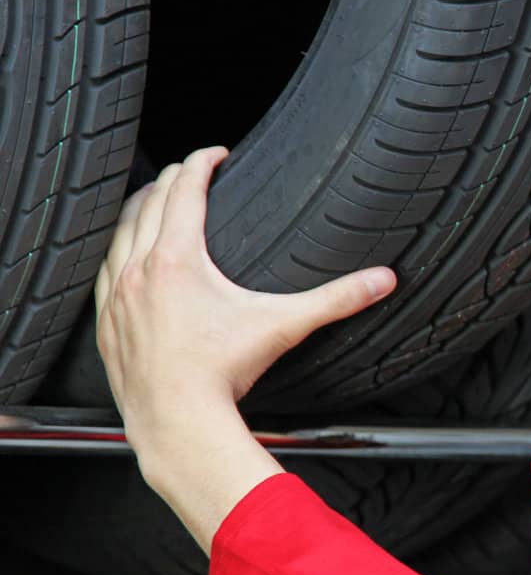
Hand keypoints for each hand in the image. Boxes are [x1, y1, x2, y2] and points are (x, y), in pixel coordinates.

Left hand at [94, 146, 397, 447]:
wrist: (177, 421)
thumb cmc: (224, 374)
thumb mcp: (284, 326)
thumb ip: (336, 299)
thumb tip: (383, 280)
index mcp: (178, 259)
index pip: (186, 189)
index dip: (202, 162)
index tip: (216, 154)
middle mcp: (139, 269)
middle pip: (148, 202)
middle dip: (172, 180)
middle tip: (190, 172)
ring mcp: (117, 296)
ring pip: (120, 232)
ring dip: (138, 209)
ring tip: (154, 201)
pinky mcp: (108, 323)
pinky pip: (104, 270)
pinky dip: (117, 250)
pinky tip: (126, 256)